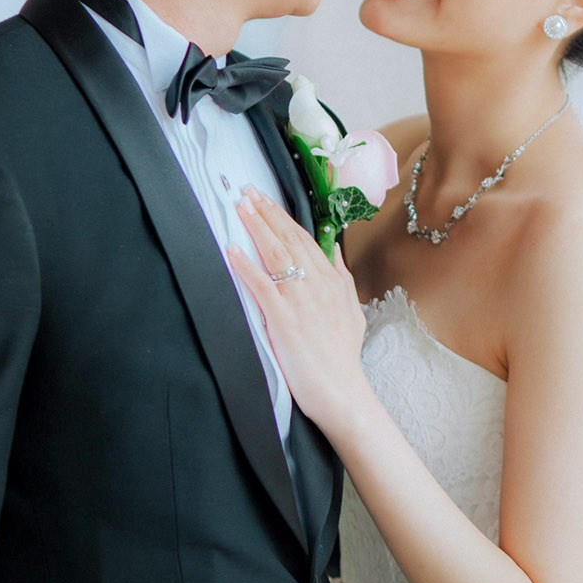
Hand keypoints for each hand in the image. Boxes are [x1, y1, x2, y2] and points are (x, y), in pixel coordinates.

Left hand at [228, 188, 368, 435]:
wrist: (341, 391)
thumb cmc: (342, 356)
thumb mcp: (351, 310)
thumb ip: (341, 277)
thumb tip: (334, 250)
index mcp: (330, 281)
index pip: (304, 239)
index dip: (282, 217)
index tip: (265, 199)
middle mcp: (316, 285)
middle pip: (288, 239)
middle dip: (265, 213)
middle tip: (246, 191)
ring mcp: (300, 300)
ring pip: (276, 254)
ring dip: (256, 228)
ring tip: (240, 207)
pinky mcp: (284, 319)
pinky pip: (261, 286)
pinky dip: (245, 266)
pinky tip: (231, 251)